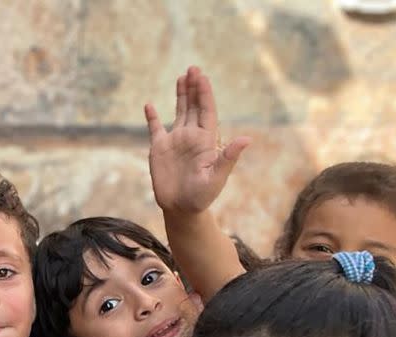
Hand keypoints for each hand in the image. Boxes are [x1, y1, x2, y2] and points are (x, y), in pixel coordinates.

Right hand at [145, 66, 249, 214]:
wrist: (181, 209)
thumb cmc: (202, 196)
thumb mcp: (216, 177)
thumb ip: (228, 157)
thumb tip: (247, 139)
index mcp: (206, 140)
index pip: (206, 110)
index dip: (204, 93)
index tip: (201, 76)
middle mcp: (191, 137)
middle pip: (194, 106)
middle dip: (194, 87)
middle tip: (193, 68)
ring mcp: (175, 141)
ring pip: (179, 112)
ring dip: (180, 95)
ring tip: (182, 77)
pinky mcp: (159, 149)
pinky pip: (155, 128)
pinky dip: (152, 117)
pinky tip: (149, 104)